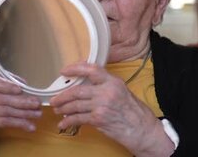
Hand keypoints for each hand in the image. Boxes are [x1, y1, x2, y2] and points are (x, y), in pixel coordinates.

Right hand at [0, 73, 41, 150]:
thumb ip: (7, 82)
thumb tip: (24, 84)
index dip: (7, 86)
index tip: (20, 89)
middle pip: (4, 99)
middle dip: (23, 101)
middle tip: (37, 103)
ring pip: (8, 111)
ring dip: (25, 113)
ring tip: (38, 114)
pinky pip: (6, 122)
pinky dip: (20, 124)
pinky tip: (30, 126)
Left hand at [50, 62, 173, 155]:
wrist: (142, 129)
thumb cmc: (133, 111)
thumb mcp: (122, 91)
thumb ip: (105, 87)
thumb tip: (86, 85)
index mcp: (113, 81)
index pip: (92, 69)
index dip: (76, 68)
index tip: (65, 71)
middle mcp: (107, 91)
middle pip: (78, 90)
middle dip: (63, 96)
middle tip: (55, 99)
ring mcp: (102, 105)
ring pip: (75, 105)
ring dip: (63, 108)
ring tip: (58, 110)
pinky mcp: (98, 119)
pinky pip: (78, 119)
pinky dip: (68, 121)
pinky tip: (63, 124)